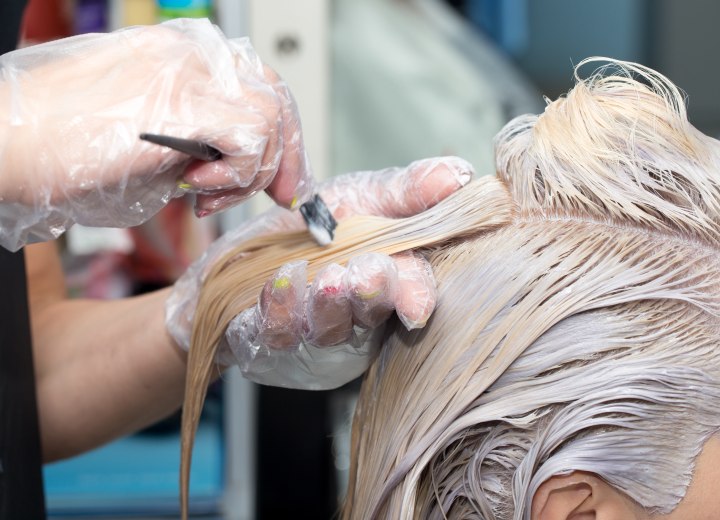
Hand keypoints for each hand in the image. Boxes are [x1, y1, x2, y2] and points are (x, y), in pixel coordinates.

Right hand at [0, 19, 310, 250]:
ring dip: (250, 173)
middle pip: (276, 96)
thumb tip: (229, 167)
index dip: (280, 134)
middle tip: (278, 194)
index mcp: (181, 56)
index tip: (281, 176)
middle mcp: (191, 55)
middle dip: (286, 155)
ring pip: (270, 119)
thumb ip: (193, 141)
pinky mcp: (182, 103)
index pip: (258, 84)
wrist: (11, 143)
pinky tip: (197, 188)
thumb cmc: (64, 147)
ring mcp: (188, 74)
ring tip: (208, 195)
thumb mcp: (146, 138)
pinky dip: (236, 174)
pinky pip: (250, 138)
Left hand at [166, 157, 472, 388]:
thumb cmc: (316, 228)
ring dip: (328, 305)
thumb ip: (407, 190)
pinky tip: (279, 281)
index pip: (412, 292)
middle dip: (372, 295)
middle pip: (371, 314)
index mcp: (388, 280)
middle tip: (366, 273)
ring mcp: (315, 334)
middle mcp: (357, 315)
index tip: (416, 304)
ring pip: (327, 330)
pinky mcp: (271, 342)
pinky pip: (276, 334)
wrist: (245, 253)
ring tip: (325, 278)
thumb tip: (458, 175)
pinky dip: (279, 309)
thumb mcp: (361, 197)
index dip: (416, 296)